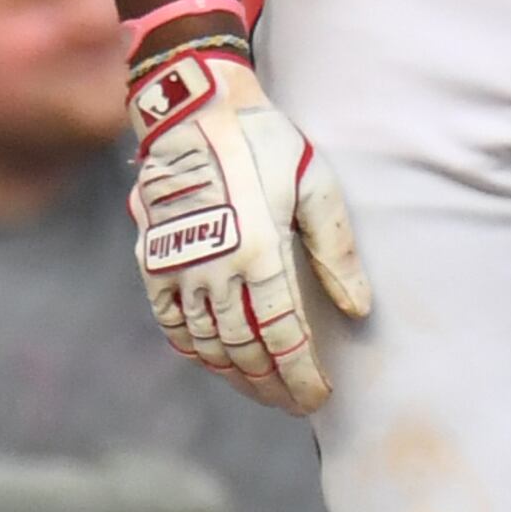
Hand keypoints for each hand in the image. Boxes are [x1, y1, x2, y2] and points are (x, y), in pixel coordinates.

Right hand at [126, 35, 367, 413]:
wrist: (193, 110)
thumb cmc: (263, 142)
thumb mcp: (315, 184)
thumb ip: (336, 250)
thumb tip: (358, 309)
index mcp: (260, 254)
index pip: (283, 339)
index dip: (301, 376)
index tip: (318, 398)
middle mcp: (215, 271)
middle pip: (245, 351)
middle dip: (273, 385)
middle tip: (294, 401)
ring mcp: (178, 269)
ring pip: (207, 345)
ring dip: (236, 375)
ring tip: (262, 388)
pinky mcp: (152, 262)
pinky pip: (171, 324)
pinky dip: (194, 351)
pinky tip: (215, 360)